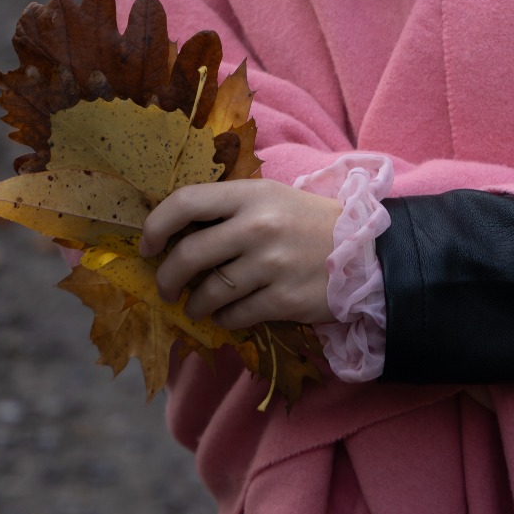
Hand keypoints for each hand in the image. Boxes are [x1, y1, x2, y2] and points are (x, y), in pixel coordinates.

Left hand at [140, 179, 341, 330]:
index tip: (147, 244)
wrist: (366, 252)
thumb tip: (174, 231)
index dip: (156, 224)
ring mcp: (271, 265)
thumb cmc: (308, 222)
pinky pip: (235, 316)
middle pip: (189, 255)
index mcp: (251, 194)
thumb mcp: (271, 198)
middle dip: (166, 277)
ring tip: (197, 305)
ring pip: (208, 292)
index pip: (186, 201)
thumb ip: (228, 209)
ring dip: (195, 304)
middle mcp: (258, 226)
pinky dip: (224, 319)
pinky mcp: (283, 300)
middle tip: (165, 287)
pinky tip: (228, 315)